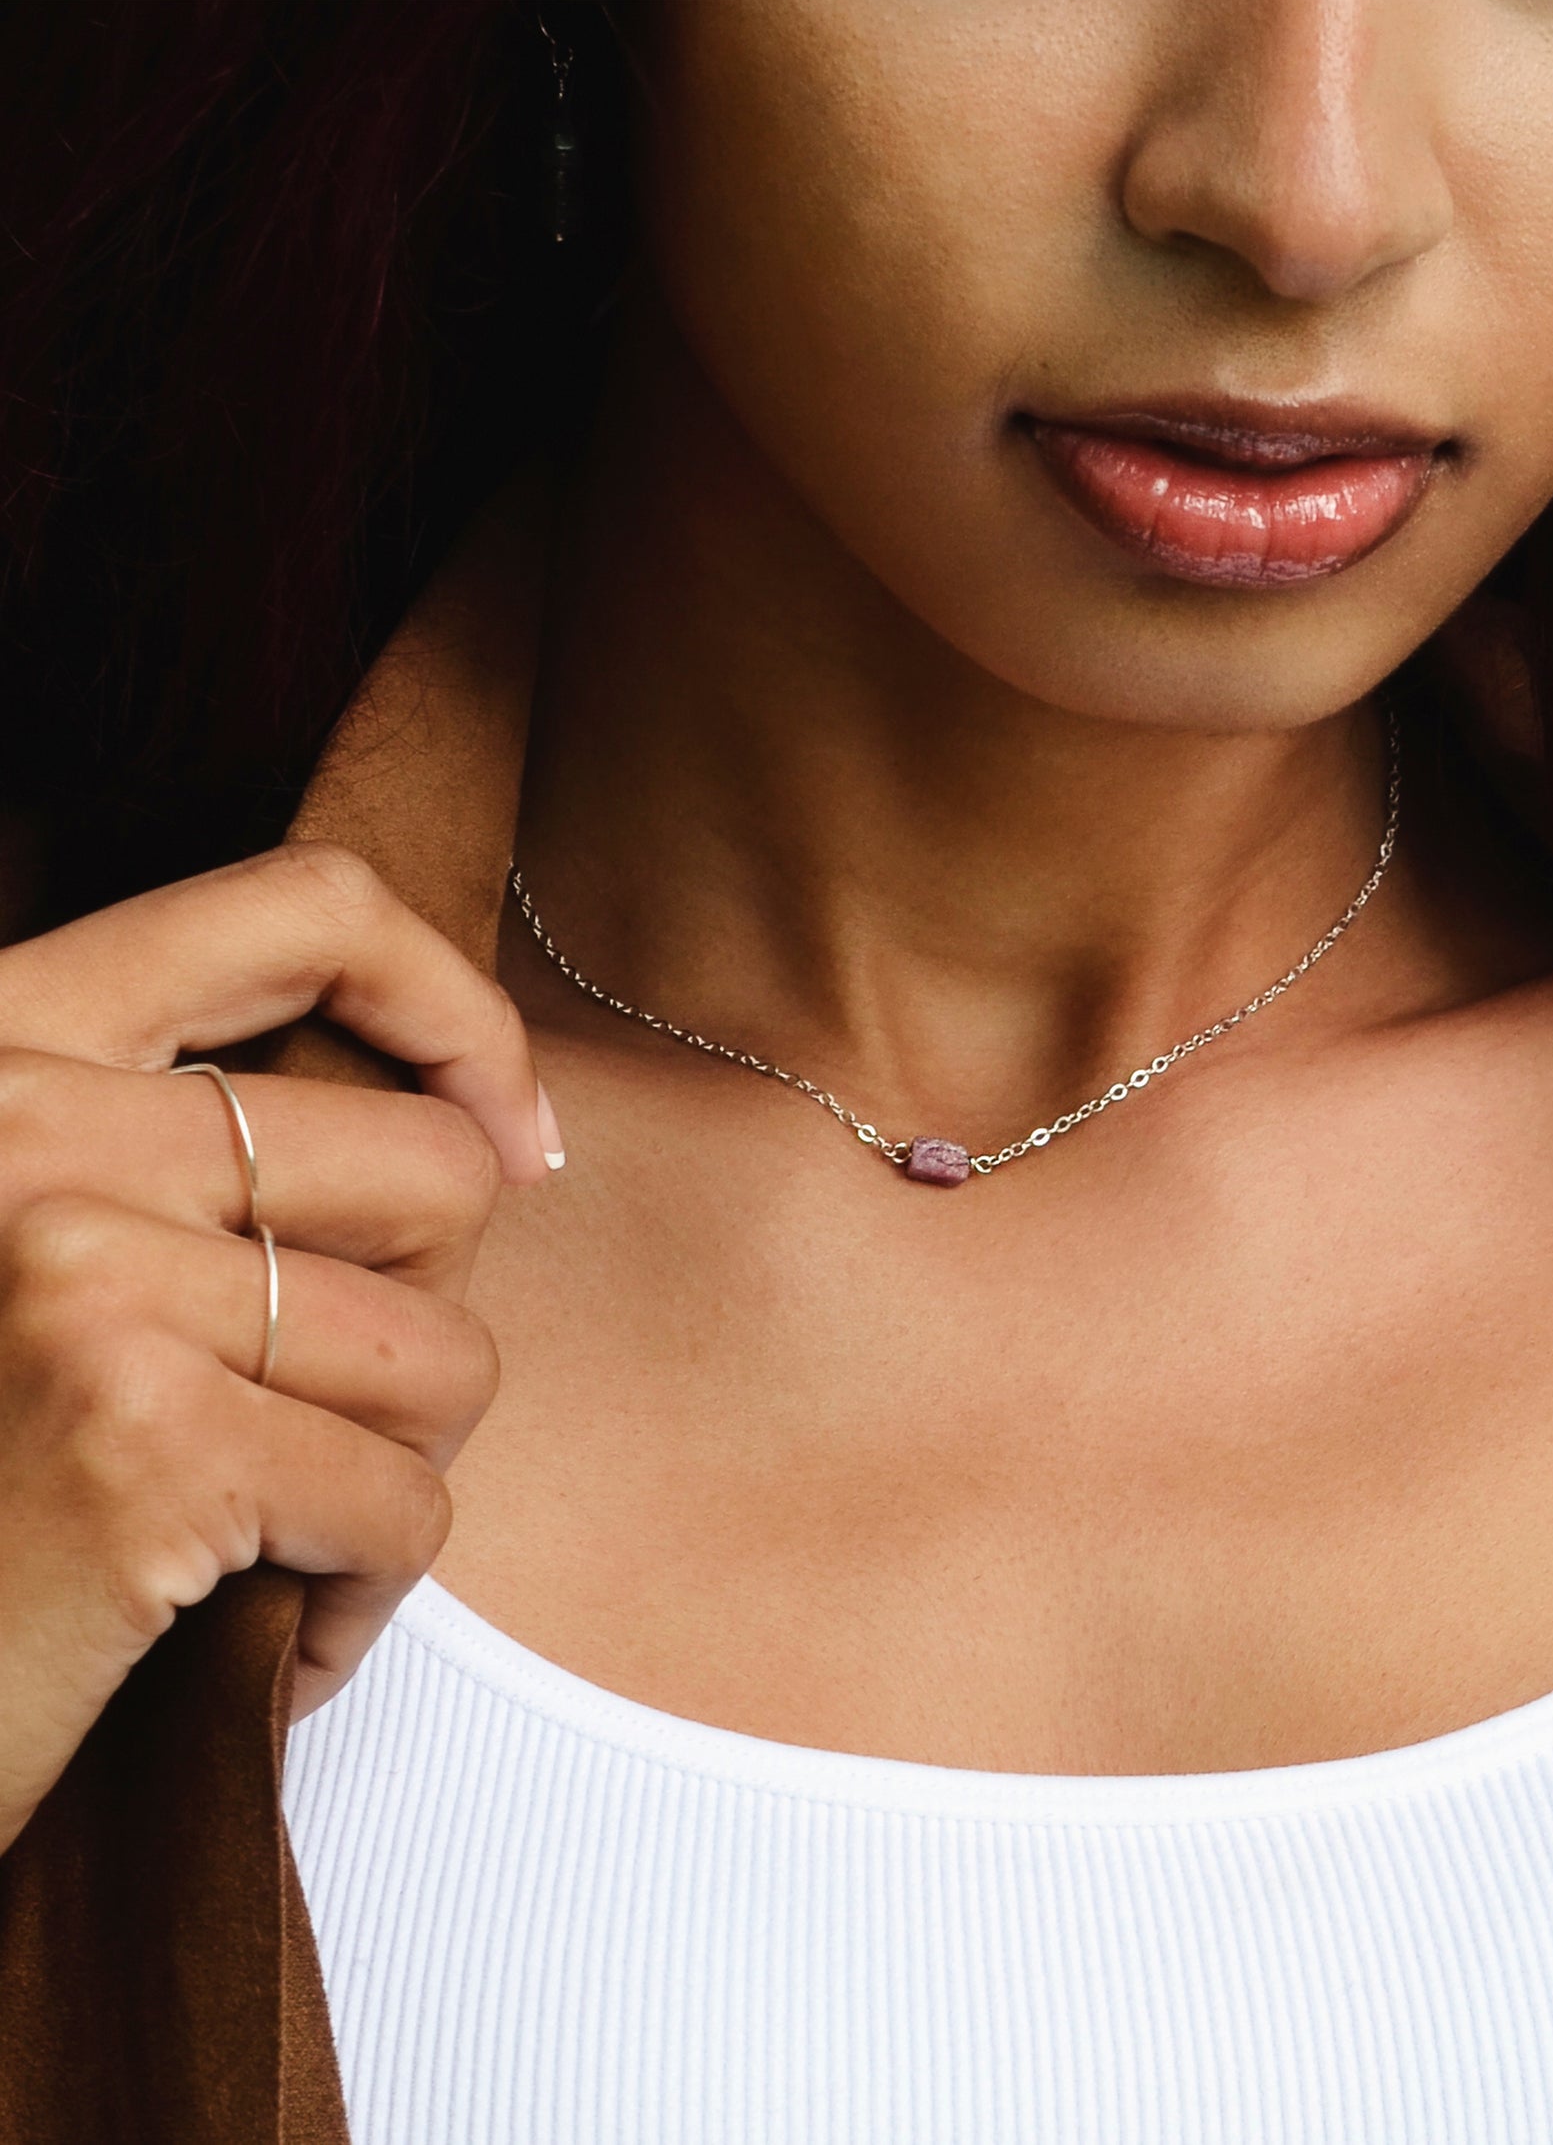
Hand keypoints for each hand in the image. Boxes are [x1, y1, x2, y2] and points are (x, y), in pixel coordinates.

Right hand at [0, 841, 558, 1853]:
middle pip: (432, 1170)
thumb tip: (482, 1132)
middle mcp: (22, 1126)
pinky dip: (369, 1594)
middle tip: (335, 1411)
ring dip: (402, 1470)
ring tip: (284, 1531)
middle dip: (432, 1317)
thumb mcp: (31, 1245)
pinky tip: (275, 1636)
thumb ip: (183, 1152)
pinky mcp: (138, 1442)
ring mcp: (76, 1275)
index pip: (309, 909)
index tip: (512, 1128)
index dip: (458, 1009)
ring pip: (443, 1352)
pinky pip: (404, 1506)